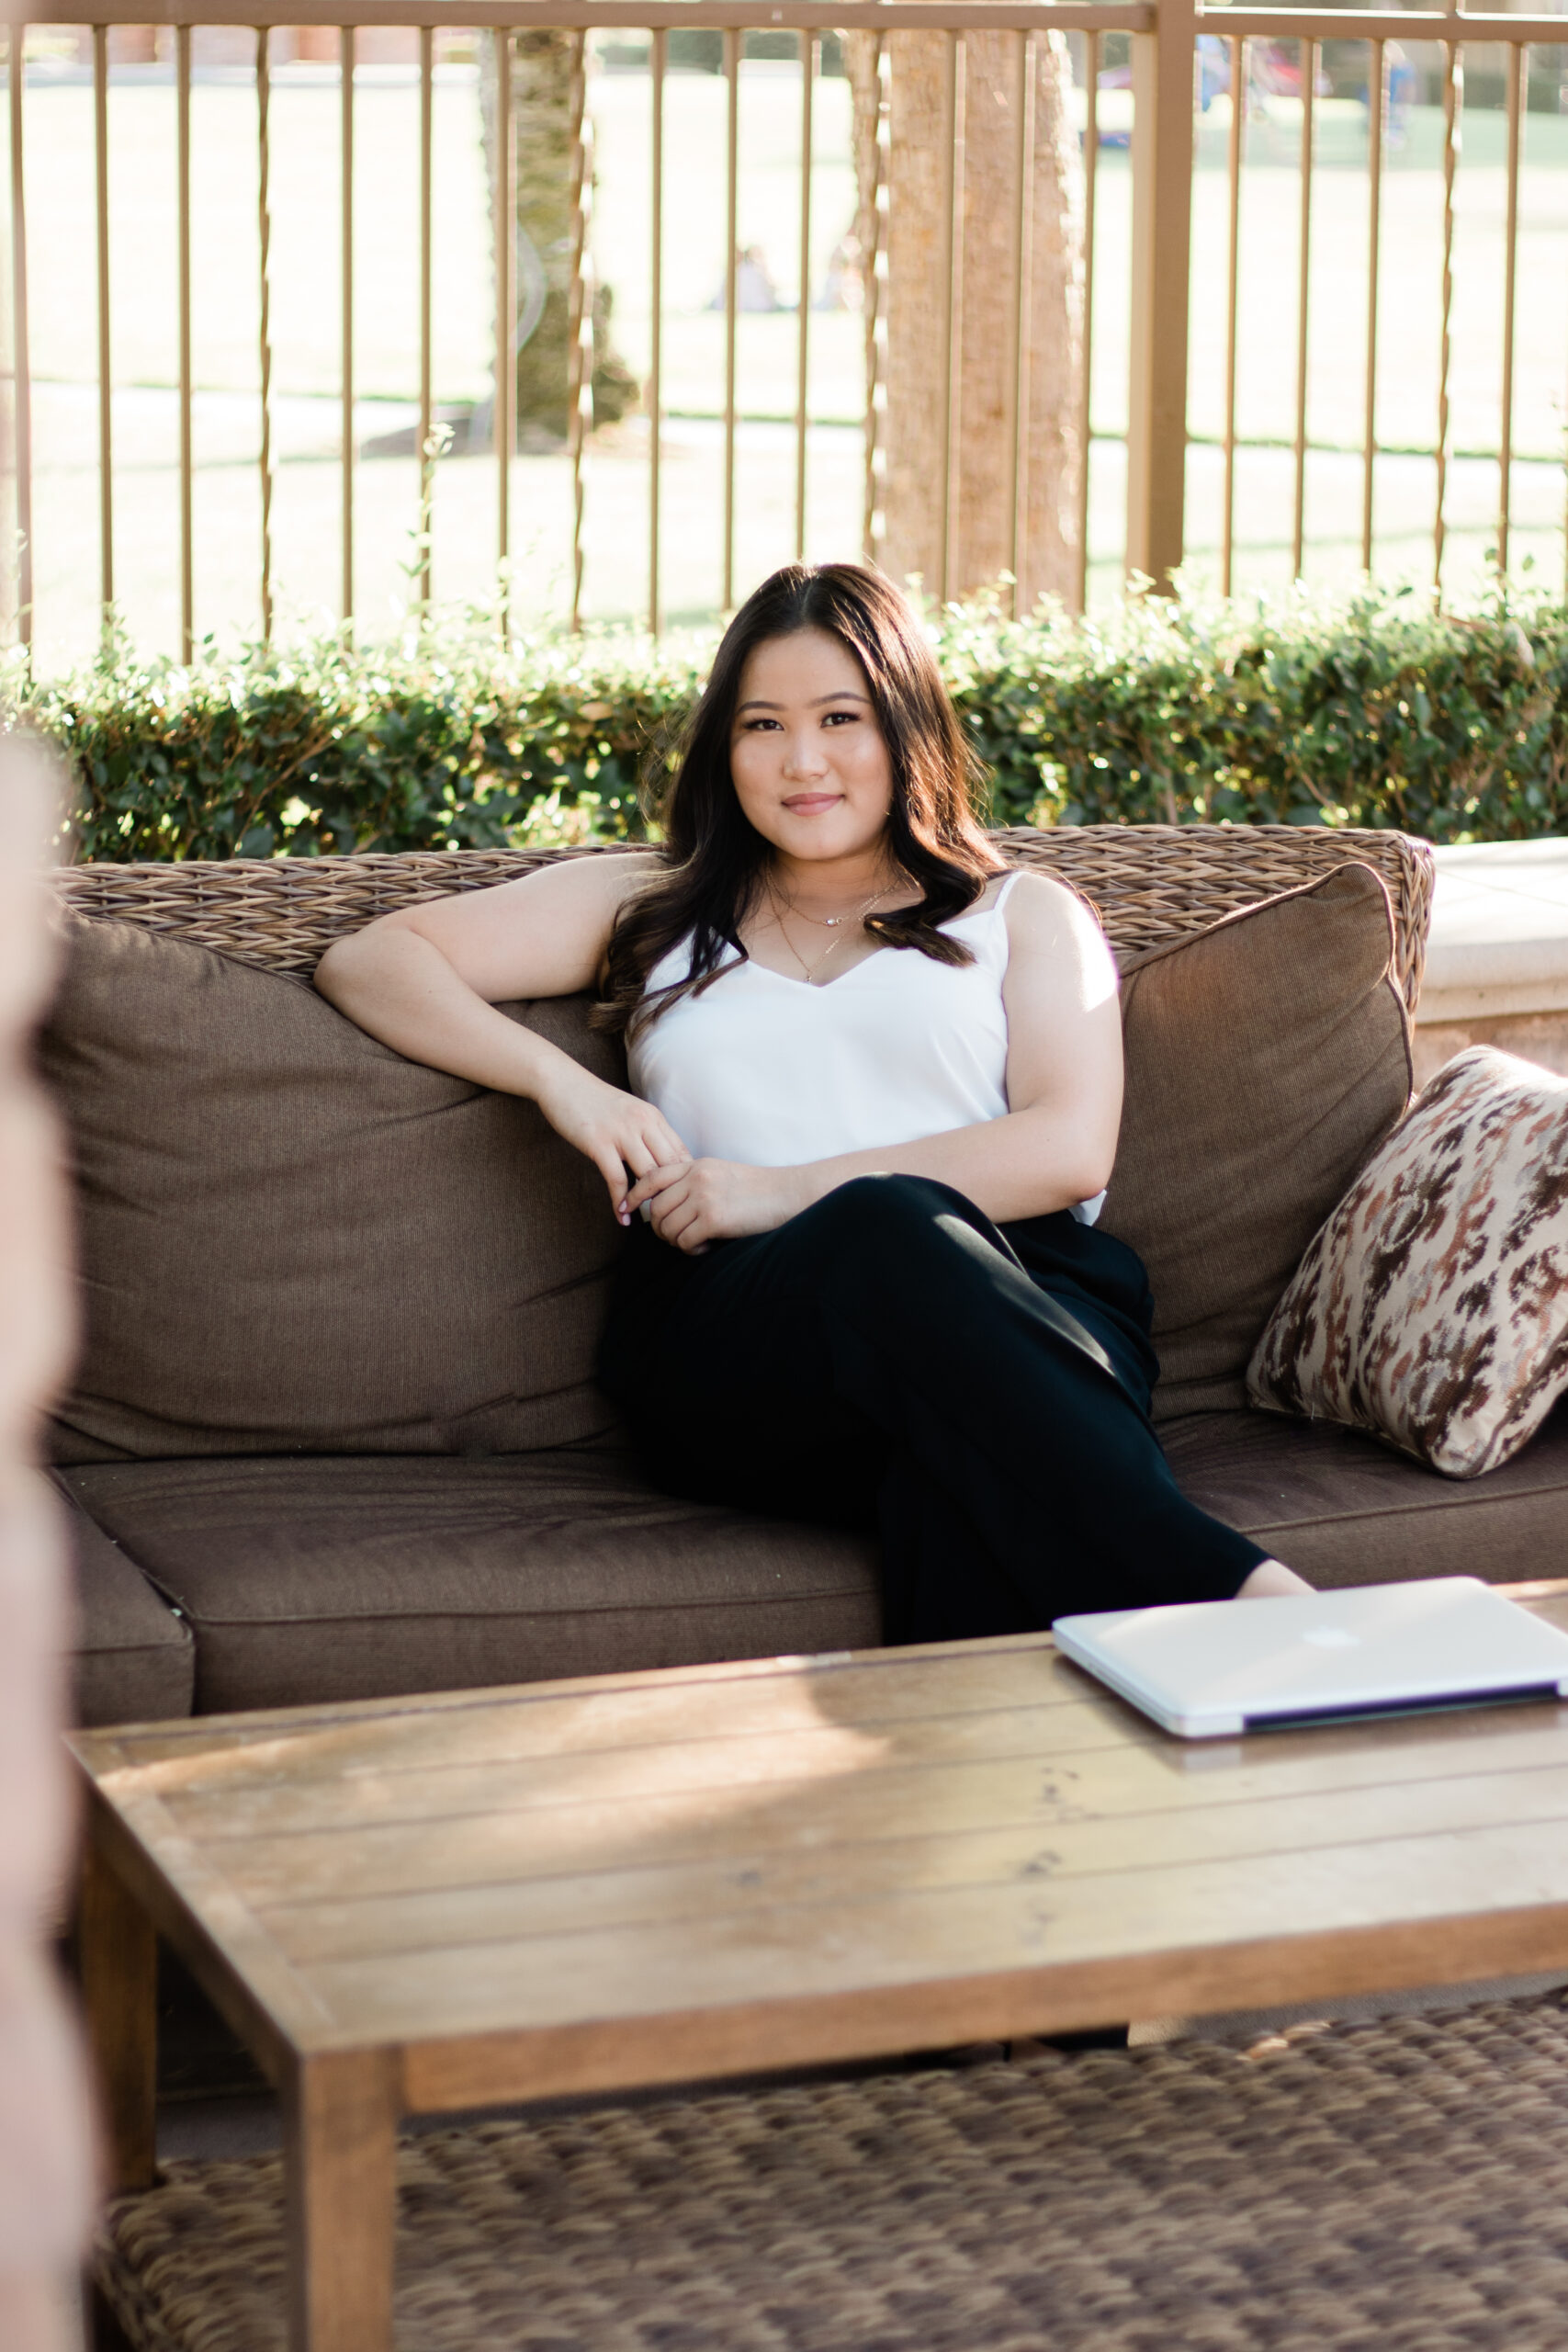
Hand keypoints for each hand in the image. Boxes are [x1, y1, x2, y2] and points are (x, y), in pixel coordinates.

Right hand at [533, 1065, 691, 1225]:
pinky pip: (618, 1180)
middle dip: (672, 1195)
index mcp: (654, 1117)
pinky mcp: (599, 1143)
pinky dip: (621, 1203)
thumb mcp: (630, 1112)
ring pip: (648, 1175)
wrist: (562, 1082)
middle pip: (670, 1167)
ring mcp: (622, 1133)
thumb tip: (661, 1162)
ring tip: (649, 1221)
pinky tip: (622, 1217)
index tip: (682, 1202)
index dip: (685, 1181)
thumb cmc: (595, 1101)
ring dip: (649, 1202)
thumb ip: (647, 1133)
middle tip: (668, 1217)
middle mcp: (643, 1124)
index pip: (682, 1154)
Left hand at [624, 1158, 804, 1252]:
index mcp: (695, 1165)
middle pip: (655, 1210)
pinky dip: (691, 1250)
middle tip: (674, 1237)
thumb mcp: (720, 1174)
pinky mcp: (714, 1219)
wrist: (787, 1194)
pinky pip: (684, 1241)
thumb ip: (693, 1181)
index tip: (626, 1209)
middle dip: (659, 1229)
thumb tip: (664, 1204)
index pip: (651, 1177)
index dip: (634, 1195)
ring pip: (667, 1228)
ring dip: (676, 1242)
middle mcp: (696, 1178)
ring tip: (694, 1241)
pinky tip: (706, 1246)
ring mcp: (704, 1197)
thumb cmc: (756, 1189)